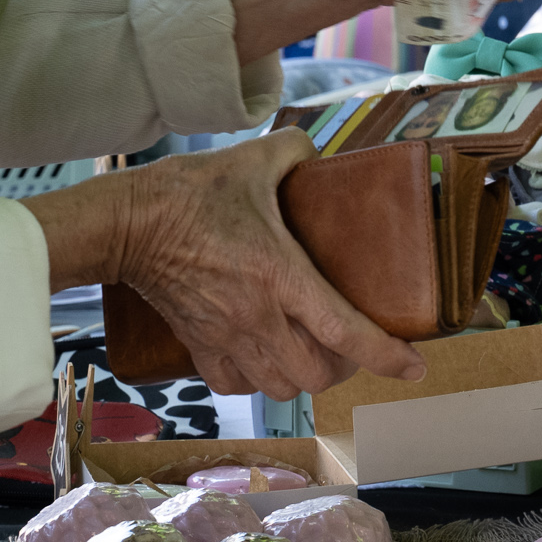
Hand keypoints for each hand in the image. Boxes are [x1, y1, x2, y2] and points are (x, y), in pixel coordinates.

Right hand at [100, 132, 428, 399]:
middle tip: (353, 343)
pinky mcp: (197, 345)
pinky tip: (263, 358)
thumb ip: (294, 152)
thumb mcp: (253, 160)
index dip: (387, 355)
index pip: (346, 331)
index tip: (415, 367)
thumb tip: (315, 152)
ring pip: (279, 389)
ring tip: (313, 353)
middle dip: (345, 368)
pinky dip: (257, 382)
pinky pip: (235, 386)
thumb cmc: (190, 193)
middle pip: (316, 375)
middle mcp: (258, 318)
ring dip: (303, 378)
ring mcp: (226, 337)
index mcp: (281, 276)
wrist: (126, 224)